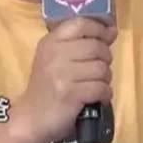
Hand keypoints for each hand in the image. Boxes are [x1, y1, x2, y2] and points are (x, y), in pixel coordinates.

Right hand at [11, 17, 117, 142]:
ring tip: (96, 84)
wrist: (30, 118)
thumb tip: (112, 31)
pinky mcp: (70, 94)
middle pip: (96, 46)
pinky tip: (97, 97)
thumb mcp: (56, 58)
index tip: (108, 36)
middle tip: (99, 69)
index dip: (99, 28)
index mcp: (51, 41)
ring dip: (105, 79)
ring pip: (101, 68)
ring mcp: (62, 74)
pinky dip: (104, 94)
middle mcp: (55, 54)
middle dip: (105, 58)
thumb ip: (80, 43)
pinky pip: (100, 87)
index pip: (81, 23)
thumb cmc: (46, 86)